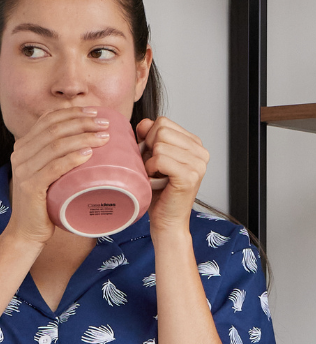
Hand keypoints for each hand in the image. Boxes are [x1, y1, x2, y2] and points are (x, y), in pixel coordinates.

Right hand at [5, 107, 111, 246]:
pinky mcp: (30, 187)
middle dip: (83, 123)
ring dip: (83, 138)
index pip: (48, 119)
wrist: (27, 231)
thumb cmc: (44, 201)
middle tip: (105, 125)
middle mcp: (19, 155)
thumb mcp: (47, 172)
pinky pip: (54, 167)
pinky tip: (88, 154)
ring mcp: (23, 171)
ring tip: (104, 138)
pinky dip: (72, 158)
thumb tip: (89, 137)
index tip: (95, 112)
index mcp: (23, 147)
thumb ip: (57, 155)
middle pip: (54, 129)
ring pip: (56, 145)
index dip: (73, 112)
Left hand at [135, 117, 209, 233]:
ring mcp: (198, 163)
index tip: (150, 158)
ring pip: (159, 144)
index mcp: (193, 144)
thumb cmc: (158, 192)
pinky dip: (150, 170)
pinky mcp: (190, 175)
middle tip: (151, 169)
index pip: (163, 122)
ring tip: (155, 176)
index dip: (148, 138)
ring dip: (148, 162)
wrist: (166, 221)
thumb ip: (149, 139)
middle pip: (161, 130)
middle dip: (148, 149)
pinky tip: (155, 181)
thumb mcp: (151, 159)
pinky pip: (160, 159)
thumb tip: (144, 123)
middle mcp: (200, 151)